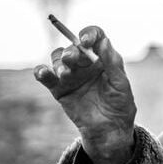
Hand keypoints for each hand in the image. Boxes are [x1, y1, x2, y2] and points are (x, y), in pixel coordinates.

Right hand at [33, 25, 135, 163]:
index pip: (94, 36)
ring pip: (58, 59)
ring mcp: (71, 75)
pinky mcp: (59, 89)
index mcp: (102, 57)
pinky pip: (45, 76)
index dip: (88, 34)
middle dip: (71, 51)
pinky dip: (41, 71)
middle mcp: (85, 63)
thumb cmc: (120, 104)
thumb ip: (112, 63)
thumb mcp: (120, 84)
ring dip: (58, 62)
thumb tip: (104, 41)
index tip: (86, 41)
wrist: (109, 129)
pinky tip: (43, 73)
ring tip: (65, 73)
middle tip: (72, 58)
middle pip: (72, 47)